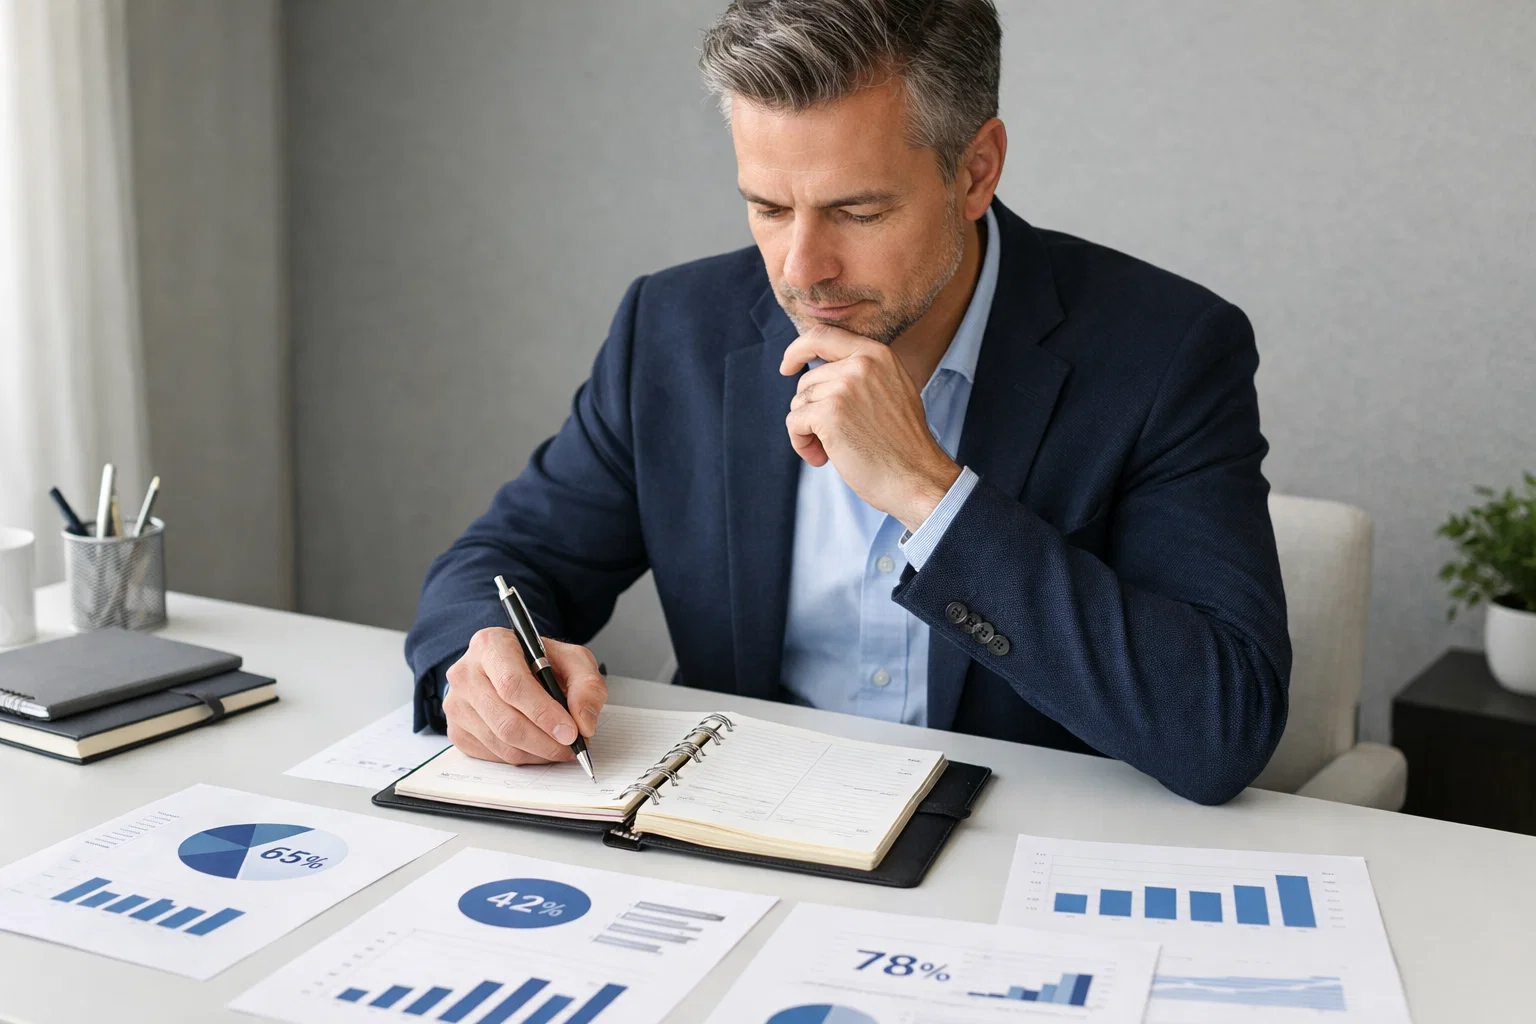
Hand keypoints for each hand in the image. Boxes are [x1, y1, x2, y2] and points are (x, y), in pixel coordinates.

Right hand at [442, 627, 606, 764]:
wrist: (511, 668)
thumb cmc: (539, 662)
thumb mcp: (572, 660)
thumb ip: (587, 685)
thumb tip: (584, 722)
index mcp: (491, 645)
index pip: (512, 685)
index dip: (543, 713)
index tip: (570, 732)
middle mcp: (465, 673)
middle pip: (505, 720)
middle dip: (545, 741)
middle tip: (571, 747)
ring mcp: (456, 704)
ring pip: (499, 742)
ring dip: (536, 753)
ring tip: (559, 747)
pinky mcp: (456, 730)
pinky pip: (491, 755)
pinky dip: (521, 757)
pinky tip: (537, 747)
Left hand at [780, 324, 961, 531]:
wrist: (916, 477)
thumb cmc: (902, 444)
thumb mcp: (893, 389)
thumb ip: (862, 373)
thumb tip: (822, 370)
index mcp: (876, 354)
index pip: (823, 335)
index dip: (798, 349)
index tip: (787, 367)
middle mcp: (860, 364)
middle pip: (807, 381)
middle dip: (811, 412)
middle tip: (833, 438)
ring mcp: (844, 387)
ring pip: (799, 404)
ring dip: (808, 432)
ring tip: (832, 450)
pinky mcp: (829, 413)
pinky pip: (794, 423)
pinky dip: (801, 444)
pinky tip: (823, 458)